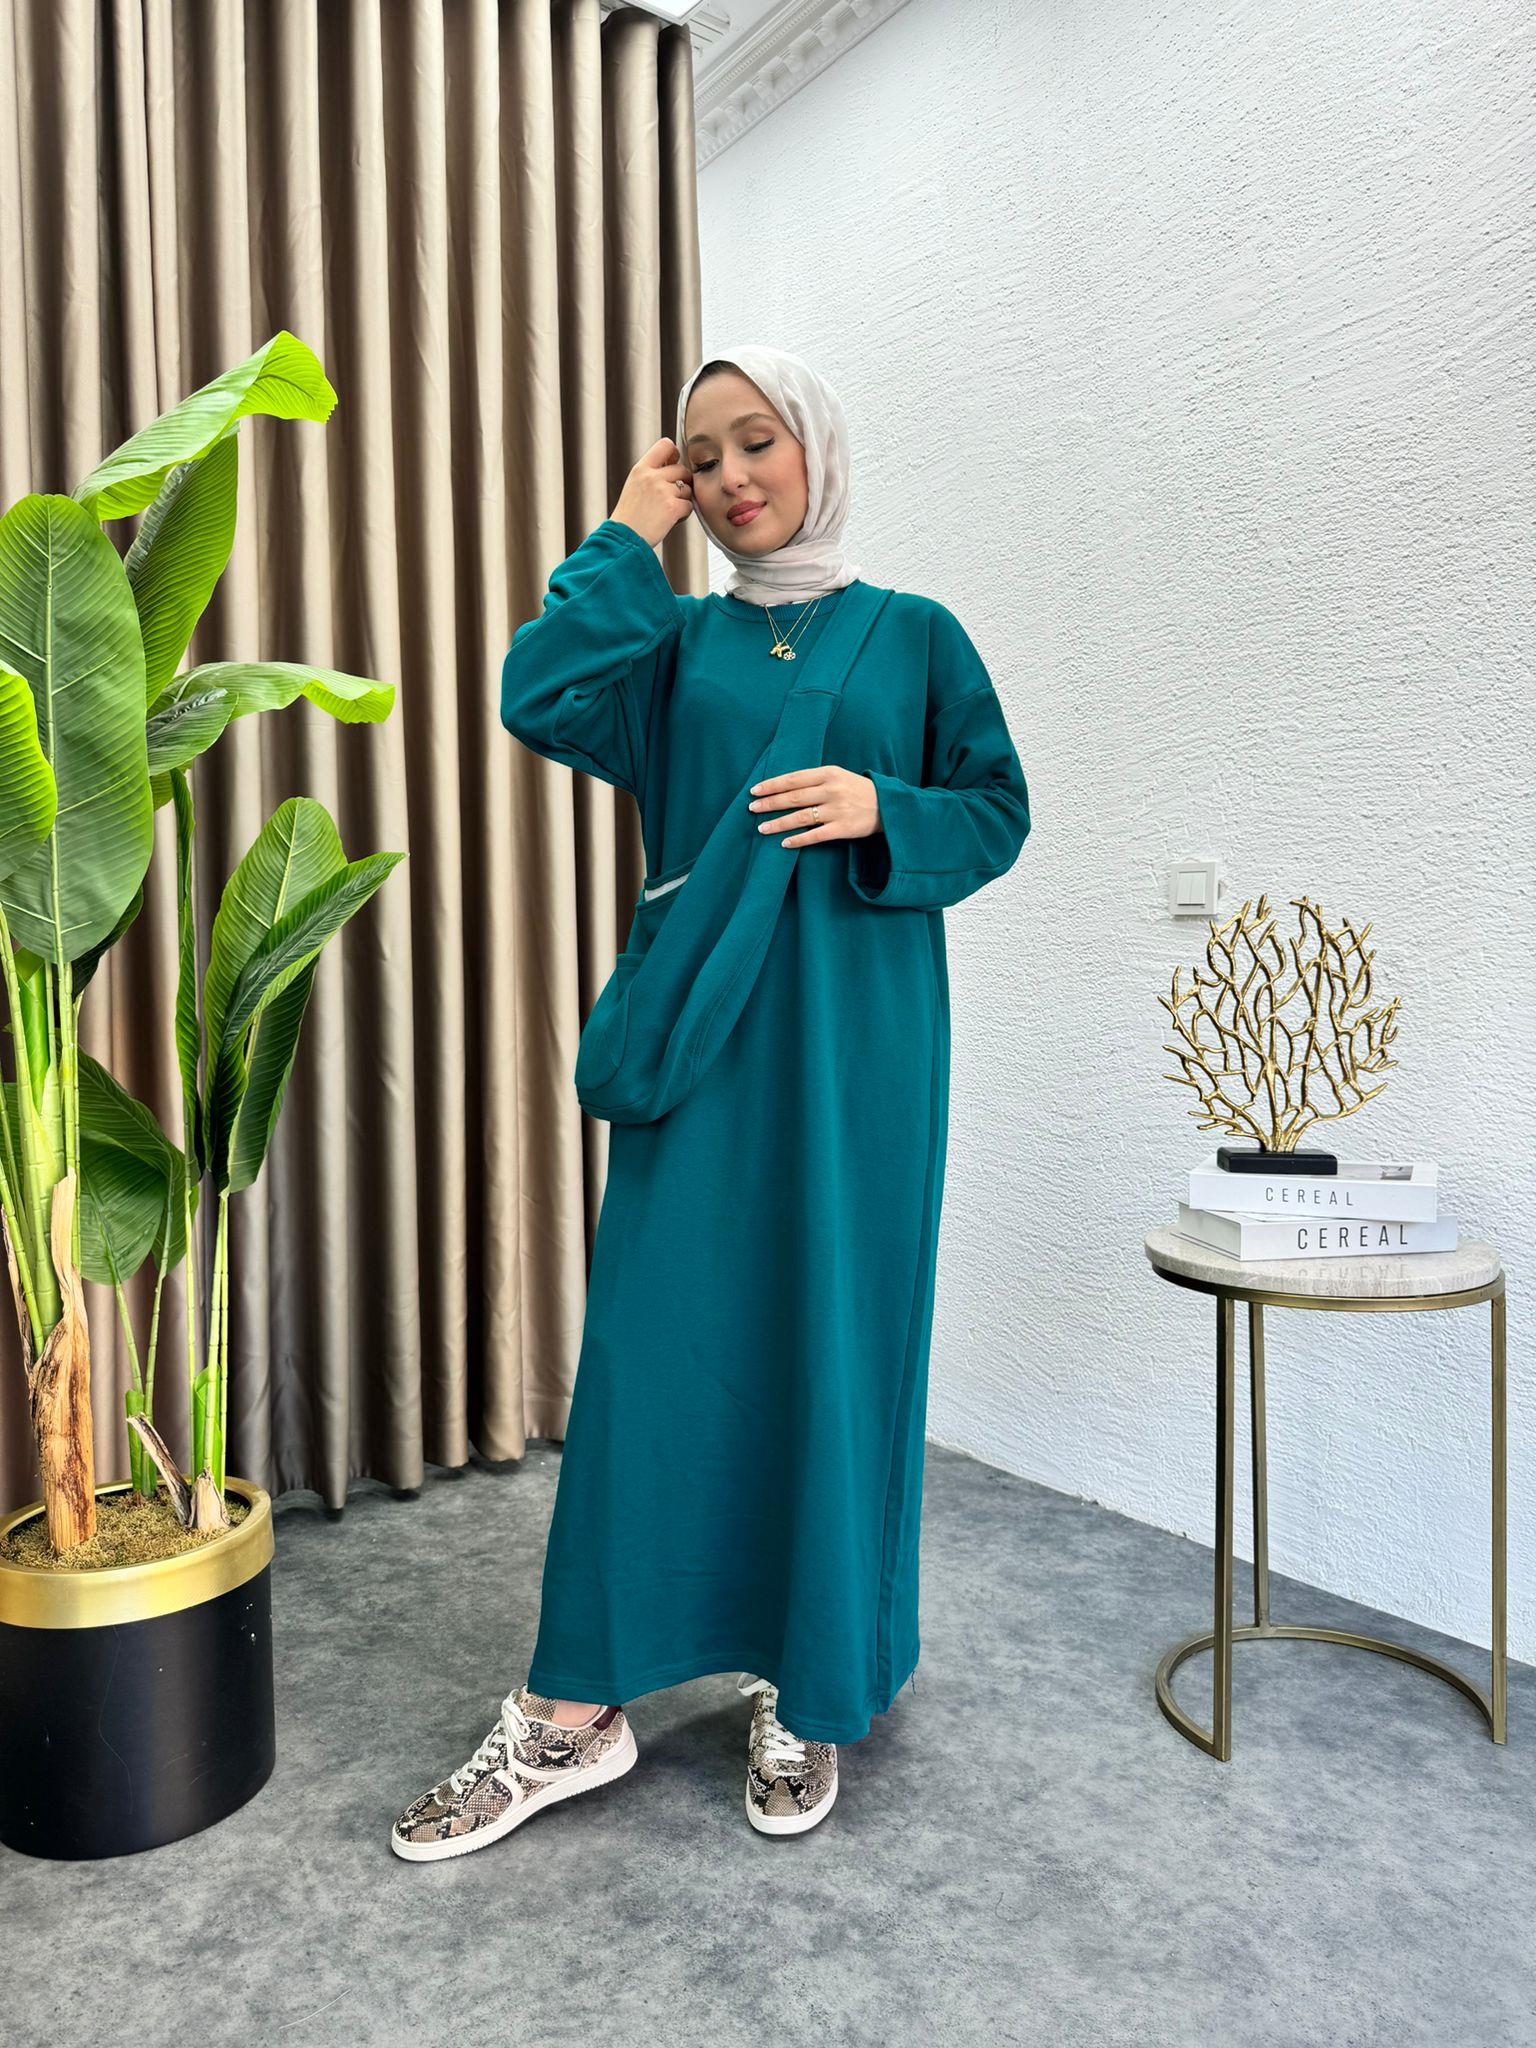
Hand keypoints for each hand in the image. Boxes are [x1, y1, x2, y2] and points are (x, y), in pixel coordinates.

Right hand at [610, 438, 694, 548]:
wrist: (623, 539)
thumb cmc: (629, 516)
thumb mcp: (633, 485)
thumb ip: (651, 474)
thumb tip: (673, 464)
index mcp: (641, 469)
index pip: (665, 445)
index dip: (674, 454)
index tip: (673, 464)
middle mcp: (652, 477)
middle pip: (682, 469)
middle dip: (682, 482)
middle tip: (671, 496)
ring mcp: (663, 492)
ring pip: (687, 489)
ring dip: (682, 500)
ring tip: (667, 510)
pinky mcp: (672, 508)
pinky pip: (689, 506)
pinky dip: (683, 514)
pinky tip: (670, 519)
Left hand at [747, 766, 881, 848]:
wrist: (888, 806)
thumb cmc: (858, 790)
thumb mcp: (838, 776)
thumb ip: (815, 779)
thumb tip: (784, 786)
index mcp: (829, 773)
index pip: (794, 778)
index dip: (772, 785)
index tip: (755, 790)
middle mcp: (832, 790)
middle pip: (794, 797)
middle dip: (770, 803)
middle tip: (752, 808)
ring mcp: (838, 810)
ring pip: (801, 817)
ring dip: (779, 823)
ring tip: (762, 828)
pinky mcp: (843, 828)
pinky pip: (816, 835)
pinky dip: (798, 839)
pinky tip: (784, 843)